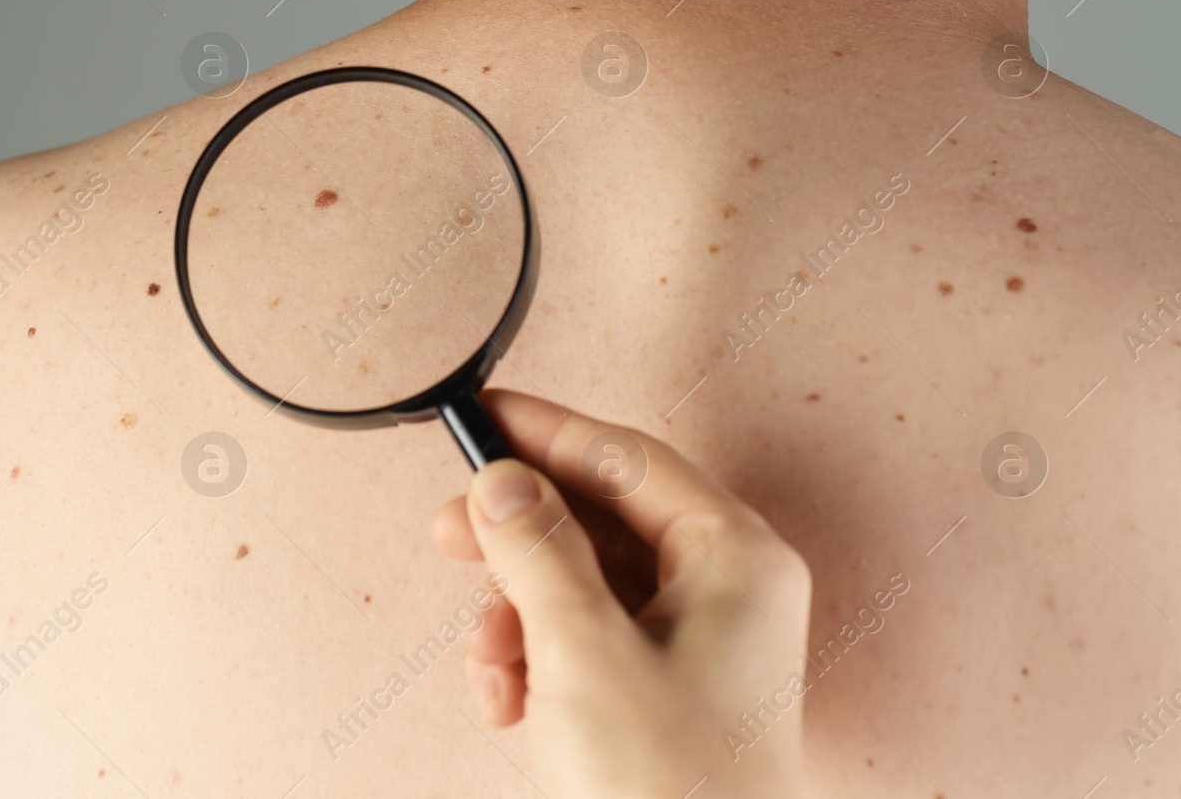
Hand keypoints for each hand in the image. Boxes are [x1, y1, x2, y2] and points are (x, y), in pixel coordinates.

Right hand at [431, 391, 811, 798]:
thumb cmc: (667, 786)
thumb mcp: (582, 650)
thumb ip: (536, 548)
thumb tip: (502, 478)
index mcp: (733, 556)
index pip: (628, 458)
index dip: (547, 434)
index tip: (481, 418)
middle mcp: (726, 586)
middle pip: (601, 518)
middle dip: (518, 538)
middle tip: (447, 536)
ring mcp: (700, 639)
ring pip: (584, 581)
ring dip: (519, 615)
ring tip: (492, 672)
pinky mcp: (668, 686)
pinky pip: (588, 636)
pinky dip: (539, 658)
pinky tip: (510, 704)